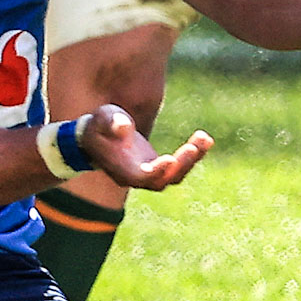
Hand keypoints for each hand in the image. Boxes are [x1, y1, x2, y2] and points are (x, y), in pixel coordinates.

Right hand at [80, 104, 213, 190]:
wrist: (95, 137)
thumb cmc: (97, 126)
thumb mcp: (100, 119)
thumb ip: (109, 122)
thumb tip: (124, 127)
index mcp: (121, 169)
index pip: (142, 178)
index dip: (157, 171)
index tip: (170, 158)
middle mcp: (136, 177)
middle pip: (163, 181)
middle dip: (181, 165)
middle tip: (194, 145)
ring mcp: (148, 173)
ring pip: (174, 176)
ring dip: (191, 160)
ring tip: (204, 138)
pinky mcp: (158, 166)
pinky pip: (178, 167)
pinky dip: (192, 155)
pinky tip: (205, 139)